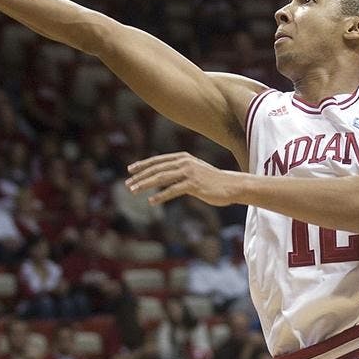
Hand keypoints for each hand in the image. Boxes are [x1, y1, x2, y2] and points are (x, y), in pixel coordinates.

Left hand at [127, 152, 242, 205]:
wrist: (231, 185)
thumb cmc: (211, 180)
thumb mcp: (193, 170)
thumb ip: (179, 170)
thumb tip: (162, 175)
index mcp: (183, 157)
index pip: (158, 160)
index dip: (143, 165)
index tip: (130, 170)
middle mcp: (184, 162)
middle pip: (157, 169)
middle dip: (140, 176)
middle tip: (127, 184)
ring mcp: (189, 173)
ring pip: (161, 178)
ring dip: (145, 185)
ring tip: (133, 191)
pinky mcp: (193, 185)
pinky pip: (173, 190)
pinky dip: (161, 195)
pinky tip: (152, 201)